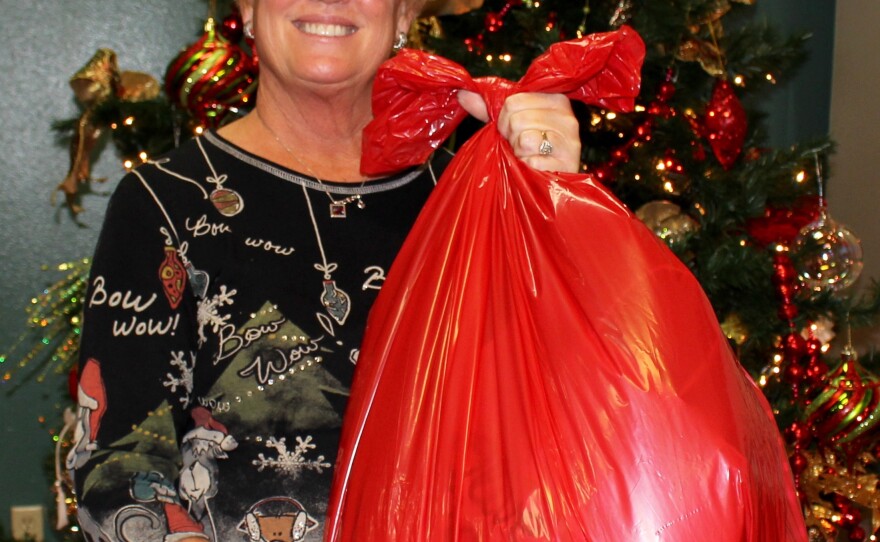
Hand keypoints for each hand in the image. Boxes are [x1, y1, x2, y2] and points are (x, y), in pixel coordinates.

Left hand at [457, 90, 581, 173]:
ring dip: (519, 152)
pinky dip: (527, 168)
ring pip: (525, 138)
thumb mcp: (510, 123)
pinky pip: (531, 161)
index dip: (505, 119)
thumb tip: (462, 93)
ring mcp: (570, 141)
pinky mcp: (567, 163)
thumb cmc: (530, 150)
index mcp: (555, 99)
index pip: (513, 101)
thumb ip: (488, 108)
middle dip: (511, 136)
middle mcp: (567, 117)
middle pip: (516, 119)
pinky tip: (536, 168)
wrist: (547, 183)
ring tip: (529, 156)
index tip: (514, 130)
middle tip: (521, 146)